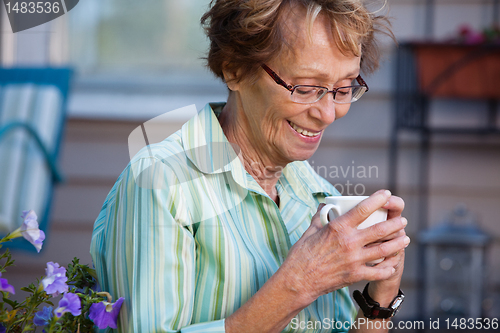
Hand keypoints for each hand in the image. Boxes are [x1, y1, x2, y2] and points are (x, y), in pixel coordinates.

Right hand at [278, 190, 408, 307]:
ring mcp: (354, 259)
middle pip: (380, 230)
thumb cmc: (301, 254)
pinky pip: (378, 272)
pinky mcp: (355, 275)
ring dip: (398, 244)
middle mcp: (349, 242)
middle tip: (402, 221)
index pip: (363, 209)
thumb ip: (320, 217)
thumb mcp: (310, 231)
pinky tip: (392, 264)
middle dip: (395, 224)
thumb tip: (324, 206)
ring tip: (405, 239)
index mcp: (338, 228)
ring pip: (384, 250)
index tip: (386, 193)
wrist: (298, 280)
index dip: (377, 199)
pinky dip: (388, 268)